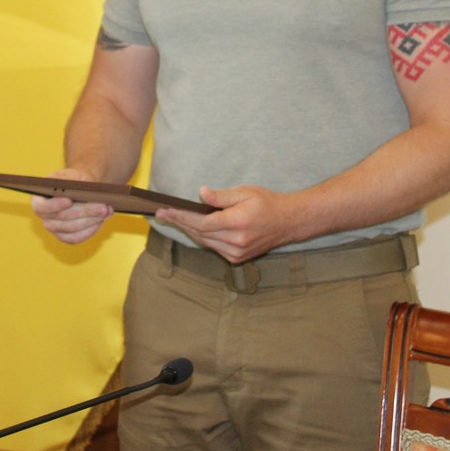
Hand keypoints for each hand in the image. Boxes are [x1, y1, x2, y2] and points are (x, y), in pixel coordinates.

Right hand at [32, 168, 113, 244]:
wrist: (79, 190)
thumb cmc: (73, 180)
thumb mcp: (71, 175)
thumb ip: (70, 180)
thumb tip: (79, 188)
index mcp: (39, 199)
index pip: (42, 206)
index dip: (55, 205)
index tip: (69, 200)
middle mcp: (44, 216)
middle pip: (62, 218)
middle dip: (85, 211)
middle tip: (104, 206)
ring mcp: (54, 228)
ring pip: (72, 229)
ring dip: (91, 221)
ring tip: (107, 211)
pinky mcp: (65, 237)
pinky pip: (77, 238)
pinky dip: (90, 230)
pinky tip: (101, 221)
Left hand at [157, 185, 302, 263]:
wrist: (288, 222)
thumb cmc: (266, 203)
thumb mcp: (245, 193)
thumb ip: (221, 196)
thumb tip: (201, 193)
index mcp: (237, 223)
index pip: (202, 222)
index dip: (181, 217)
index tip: (164, 210)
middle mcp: (236, 241)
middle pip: (200, 233)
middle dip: (179, 222)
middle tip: (161, 213)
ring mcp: (237, 252)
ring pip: (204, 241)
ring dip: (188, 230)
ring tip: (172, 218)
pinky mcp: (237, 258)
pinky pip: (213, 246)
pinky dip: (202, 237)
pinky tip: (193, 227)